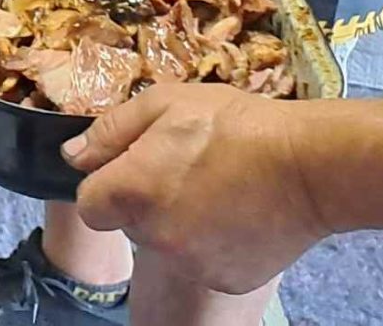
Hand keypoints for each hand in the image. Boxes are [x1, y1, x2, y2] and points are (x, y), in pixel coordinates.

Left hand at [66, 83, 329, 292]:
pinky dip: (212, 242)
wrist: (309, 166)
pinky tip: (237, 212)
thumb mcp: (165, 103)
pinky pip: (203, 260)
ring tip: (217, 187)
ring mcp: (192, 263)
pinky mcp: (227, 280)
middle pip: (130, 223)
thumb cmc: (235, 124)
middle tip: (185, 168)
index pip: (89, 206)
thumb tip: (73, 155)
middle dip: (145, 199)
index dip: (105, 185)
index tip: (132, 168)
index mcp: (132, 191)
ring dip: (178, 221)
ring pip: (167, 243)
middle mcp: (155, 237)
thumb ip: (111, 131)